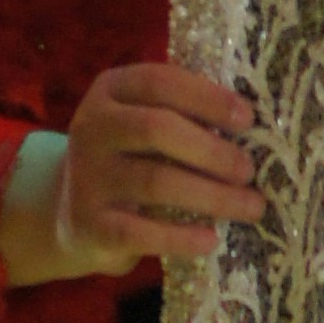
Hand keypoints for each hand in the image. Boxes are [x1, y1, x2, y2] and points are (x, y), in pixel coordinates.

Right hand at [0, 61, 262, 285]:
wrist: (72, 215)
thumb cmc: (129, 160)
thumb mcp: (141, 124)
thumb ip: (180, 115)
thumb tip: (251, 126)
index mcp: (110, 91)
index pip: (158, 82)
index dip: (206, 98)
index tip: (247, 118)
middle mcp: (92, 128)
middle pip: (155, 129)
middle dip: (212, 150)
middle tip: (248, 170)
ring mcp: (87, 177)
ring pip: (155, 181)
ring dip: (212, 195)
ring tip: (251, 207)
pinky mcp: (89, 224)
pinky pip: (141, 231)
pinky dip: (181, 237)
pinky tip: (211, 240)